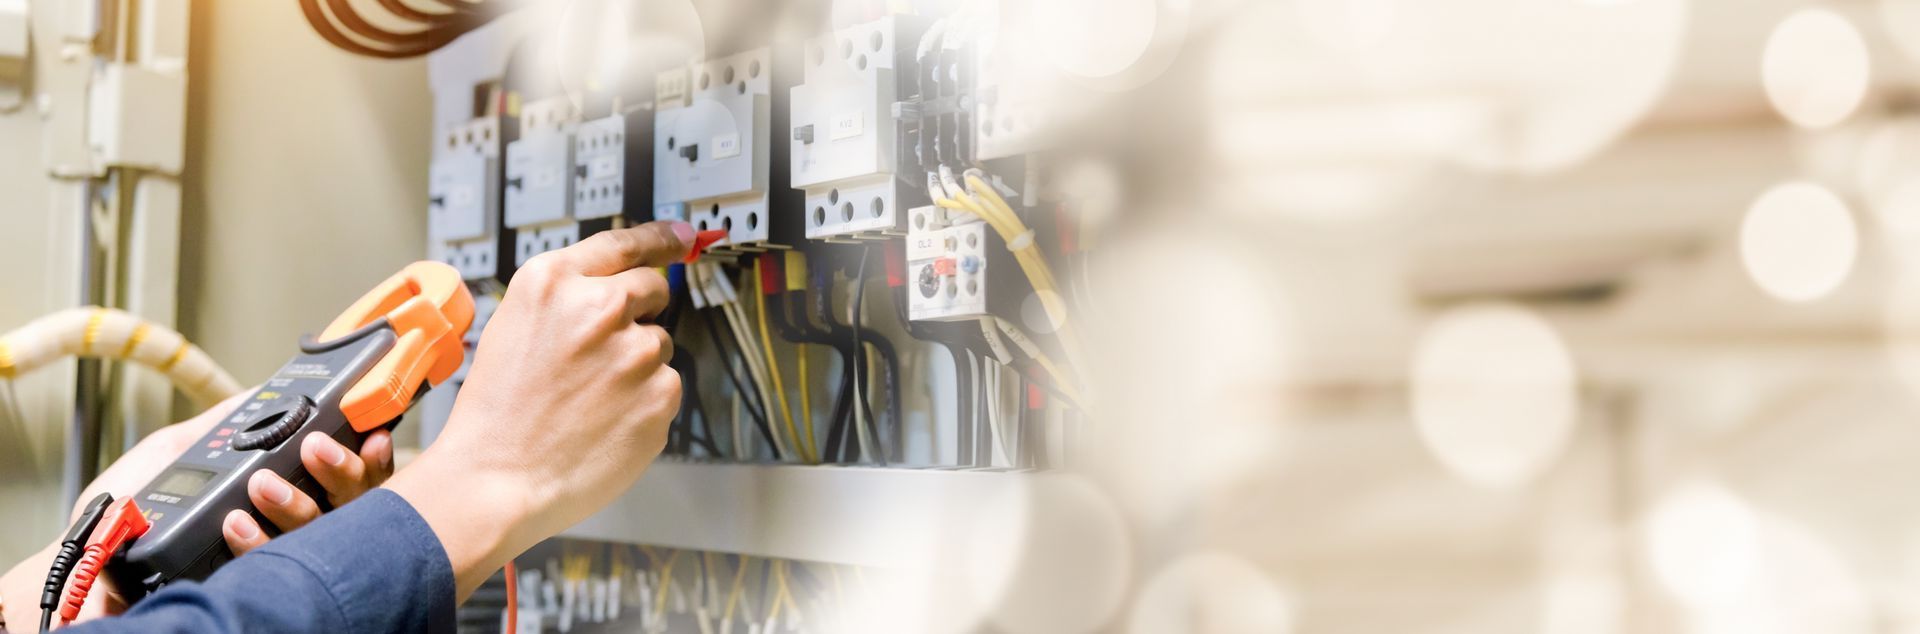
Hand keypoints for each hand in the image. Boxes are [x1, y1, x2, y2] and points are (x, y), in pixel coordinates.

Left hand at [0, 391, 394, 624]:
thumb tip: (260, 391)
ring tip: (261, 484)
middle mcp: (288, 526)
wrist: (85, 558)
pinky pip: (276, 568)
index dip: (366, 457)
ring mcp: (273, 559)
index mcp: (283, 488)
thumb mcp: (175, 449)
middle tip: (314, 448)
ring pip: (320, 535)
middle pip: (350, 503)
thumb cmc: (124, 512)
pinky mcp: (251, 586)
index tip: (368, 435)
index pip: (346, 476)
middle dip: (340, 472)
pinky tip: (236, 521)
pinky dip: (260, 540)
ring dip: (297, 503)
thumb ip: (222, 422)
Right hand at [384, 221, 689, 598]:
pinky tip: (606, 422)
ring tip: (590, 399)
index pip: (624, 243)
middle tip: (605, 354)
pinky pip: (666, 386)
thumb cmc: (498, 413)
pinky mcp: (661, 392)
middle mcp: (599, 306)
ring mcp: (636, 349)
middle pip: (652, 288)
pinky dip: (645, 403)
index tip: (683, 236)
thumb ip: (568, 300)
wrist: (496, 479)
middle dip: (639, 313)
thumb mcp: (515, 327)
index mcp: (553, 281)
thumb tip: (621, 291)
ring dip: (638, 365)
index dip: (660, 238)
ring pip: (660, 344)